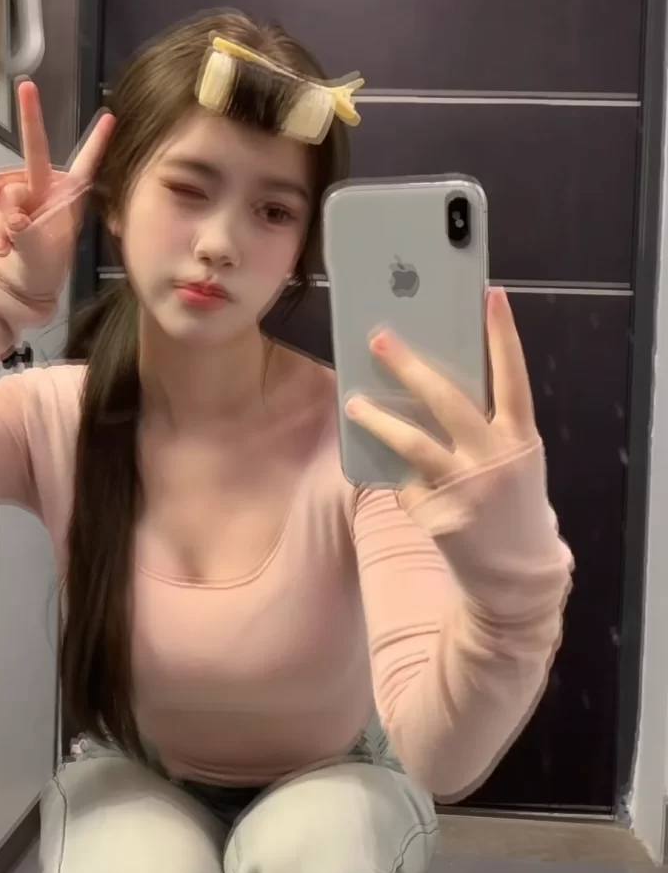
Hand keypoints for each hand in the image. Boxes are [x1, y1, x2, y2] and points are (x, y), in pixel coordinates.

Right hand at [0, 79, 114, 297]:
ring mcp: (21, 191)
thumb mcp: (38, 252)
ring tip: (9, 246)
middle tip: (27, 87)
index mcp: (68, 197)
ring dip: (2, 217)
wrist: (14, 285)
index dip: (97, 141)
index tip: (111, 116)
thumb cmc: (40, 269)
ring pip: (7, 185)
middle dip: (31, 119)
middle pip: (34, 151)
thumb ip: (21, 228)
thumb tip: (7, 208)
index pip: (85, 165)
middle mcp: (45, 187)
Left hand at [344, 287, 537, 508]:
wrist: (517, 576)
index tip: (489, 295)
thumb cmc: (512, 505)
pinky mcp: (438, 514)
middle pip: (447, 400)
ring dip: (378, 419)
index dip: (503, 335)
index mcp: (520, 439)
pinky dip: (402, 483)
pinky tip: (407, 490)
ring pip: (413, 443)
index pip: (512, 377)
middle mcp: (494, 459)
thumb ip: (485, 428)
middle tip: (379, 338)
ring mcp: (464, 488)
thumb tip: (432, 389)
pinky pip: (406, 486)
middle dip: (410, 365)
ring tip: (352, 402)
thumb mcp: (513, 461)